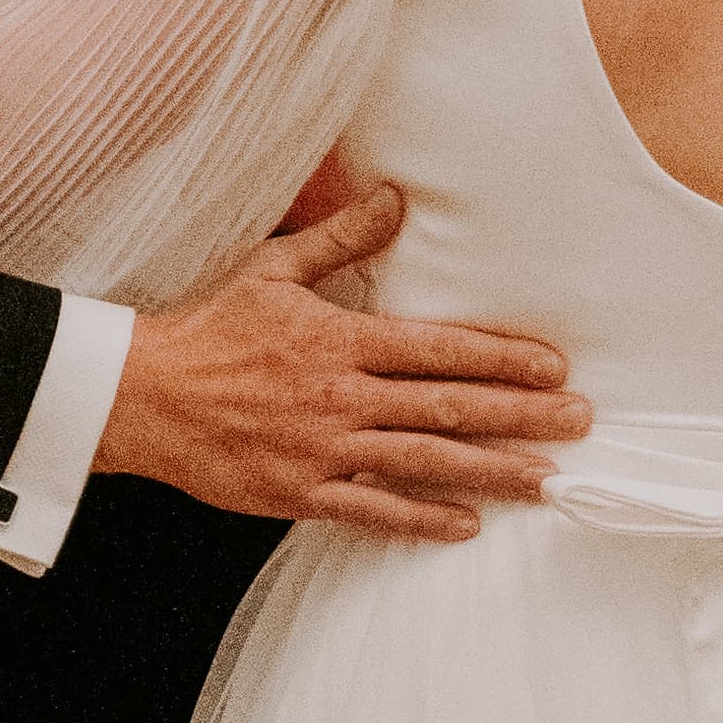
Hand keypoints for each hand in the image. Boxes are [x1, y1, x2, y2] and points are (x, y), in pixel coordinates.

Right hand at [98, 180, 587, 540]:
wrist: (142, 396)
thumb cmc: (209, 328)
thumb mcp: (274, 269)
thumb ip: (342, 239)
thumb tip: (396, 198)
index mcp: (340, 340)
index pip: (439, 349)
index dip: (503, 358)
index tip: (554, 367)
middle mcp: (341, 397)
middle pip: (449, 408)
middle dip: (522, 416)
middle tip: (580, 422)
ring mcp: (323, 450)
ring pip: (424, 463)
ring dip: (492, 472)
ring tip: (547, 480)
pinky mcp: (301, 493)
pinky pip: (372, 511)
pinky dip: (421, 520)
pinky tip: (467, 524)